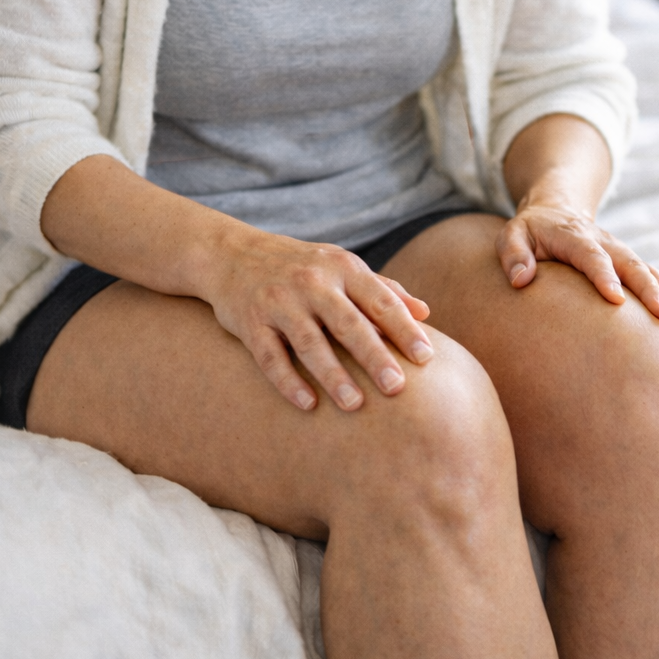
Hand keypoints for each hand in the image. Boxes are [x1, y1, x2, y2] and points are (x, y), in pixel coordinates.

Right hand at [206, 230, 433, 411]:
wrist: (232, 253)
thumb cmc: (302, 266)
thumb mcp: (342, 267)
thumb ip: (383, 289)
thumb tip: (426, 312)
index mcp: (342, 268)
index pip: (380, 300)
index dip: (404, 329)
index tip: (425, 358)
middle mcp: (312, 282)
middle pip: (348, 323)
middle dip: (374, 356)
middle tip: (397, 387)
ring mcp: (279, 302)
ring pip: (310, 343)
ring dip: (333, 375)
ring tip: (355, 404)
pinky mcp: (251, 322)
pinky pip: (271, 356)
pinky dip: (289, 381)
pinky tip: (308, 404)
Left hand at [496, 197, 658, 341]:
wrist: (558, 209)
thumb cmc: (531, 230)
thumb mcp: (512, 234)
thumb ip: (513, 254)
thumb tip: (521, 280)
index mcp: (575, 237)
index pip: (592, 256)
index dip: (605, 276)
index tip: (616, 300)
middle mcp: (606, 244)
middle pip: (633, 265)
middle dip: (651, 291)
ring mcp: (622, 255)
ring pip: (653, 276)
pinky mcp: (632, 266)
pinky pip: (657, 283)